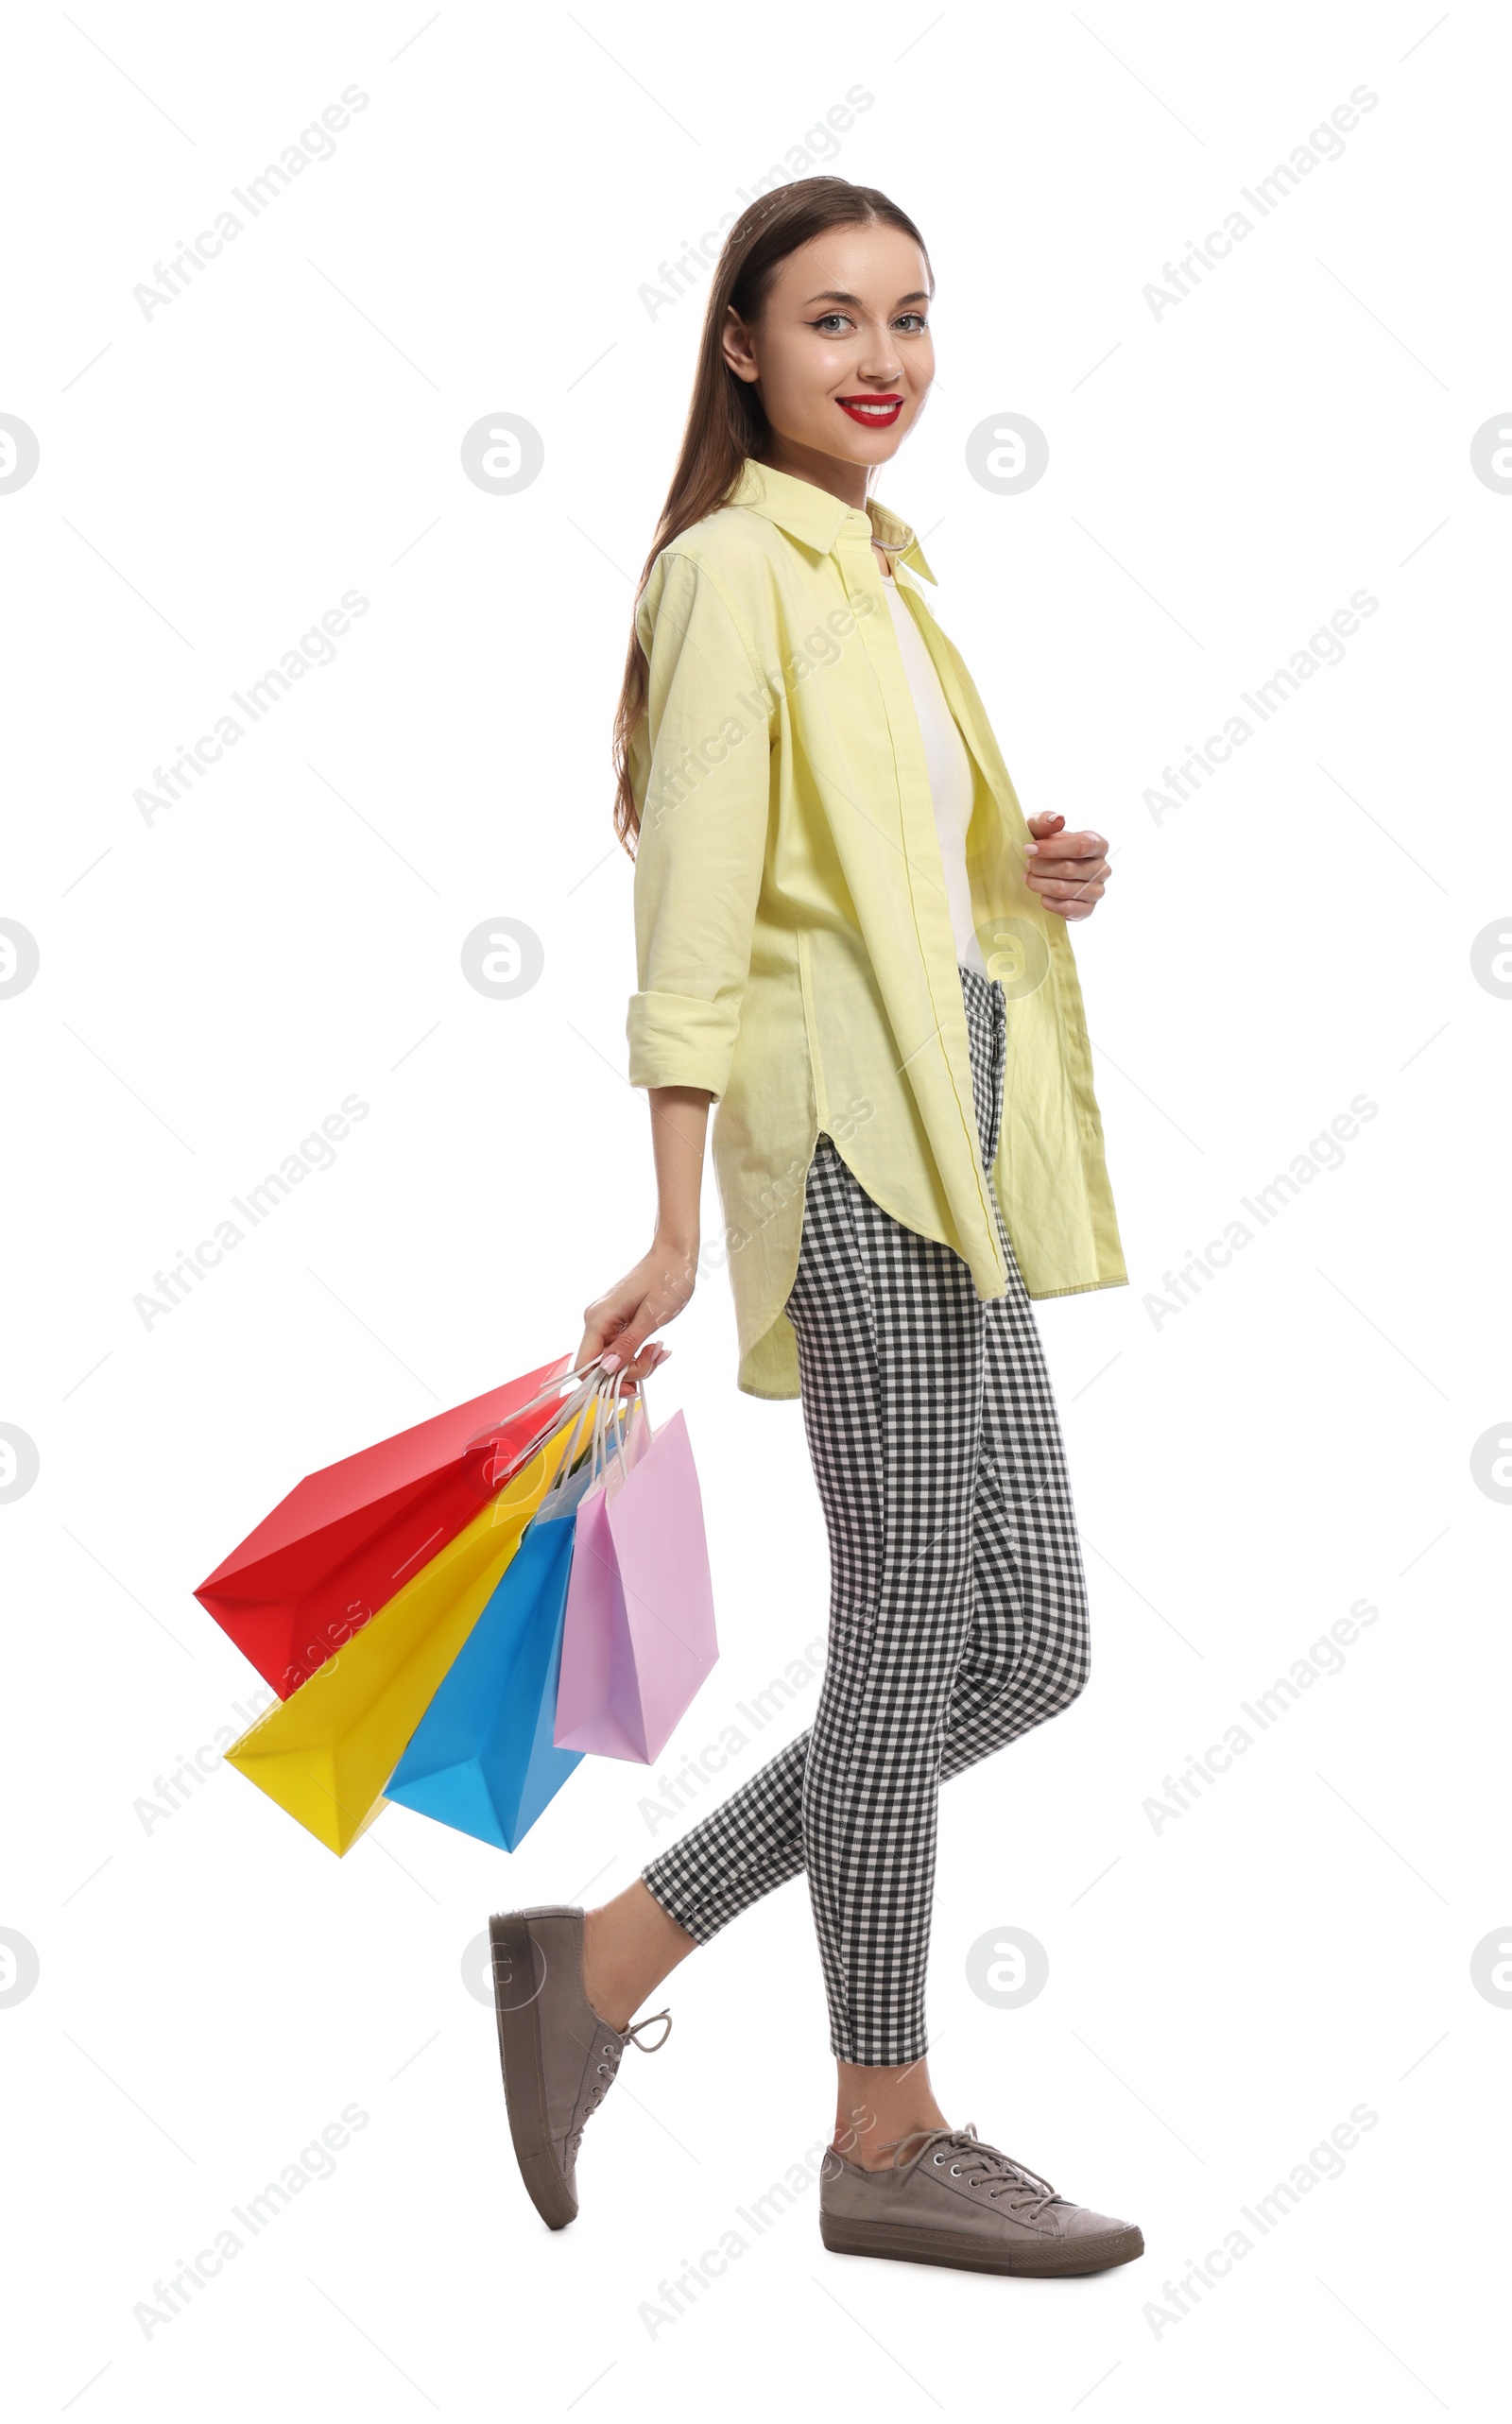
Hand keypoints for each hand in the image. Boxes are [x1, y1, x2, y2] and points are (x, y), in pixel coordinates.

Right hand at [575, 1231, 696, 1394]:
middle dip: (630, 1371)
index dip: (604, 1383)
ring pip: (614, 1361)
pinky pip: (623, 1349)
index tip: (634, 1387)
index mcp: (599, 1319)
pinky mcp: (618, 1323)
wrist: (675, 1255)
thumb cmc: (667, 1280)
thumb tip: (606, 1369)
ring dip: (639, 1363)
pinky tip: (658, 1347)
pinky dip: (640, 1354)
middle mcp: (596, 1321)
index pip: (584, 1366)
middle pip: (601, 1367)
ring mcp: (606, 1322)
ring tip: (660, 1350)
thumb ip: (628, 1344)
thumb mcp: (652, 1317)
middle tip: (656, 1358)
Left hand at [1021, 812, 1110, 921]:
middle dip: (1041, 867)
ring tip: (1028, 878)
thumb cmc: (1047, 845)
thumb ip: (1045, 820)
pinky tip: (1041, 895)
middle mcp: (1103, 868)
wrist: (1047, 869)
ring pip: (1064, 890)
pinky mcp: (1088, 910)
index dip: (1052, 848)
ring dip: (1040, 884)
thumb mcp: (1042, 828)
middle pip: (1069, 869)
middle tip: (1027, 865)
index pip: (1080, 846)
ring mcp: (1097, 891)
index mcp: (1098, 845)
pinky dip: (1048, 902)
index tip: (1029, 848)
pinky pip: (1067, 908)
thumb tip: (1058, 820)